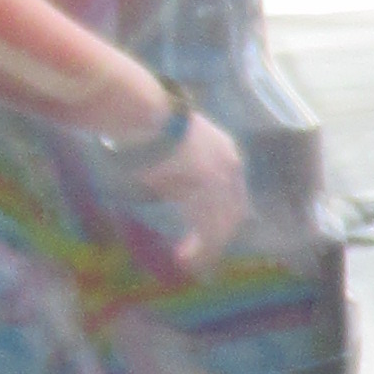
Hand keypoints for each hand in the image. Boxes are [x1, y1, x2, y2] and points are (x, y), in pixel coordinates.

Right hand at [128, 106, 252, 273]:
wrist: (139, 110)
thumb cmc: (145, 128)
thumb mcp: (171, 156)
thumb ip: (181, 178)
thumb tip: (175, 194)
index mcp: (226, 153)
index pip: (233, 195)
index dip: (222, 219)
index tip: (207, 236)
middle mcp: (231, 164)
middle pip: (233, 212)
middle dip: (218, 237)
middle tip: (200, 256)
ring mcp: (222, 174)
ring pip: (221, 223)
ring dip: (206, 247)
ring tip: (190, 263)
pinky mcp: (207, 185)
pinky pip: (206, 225)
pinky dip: (198, 246)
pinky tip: (185, 259)